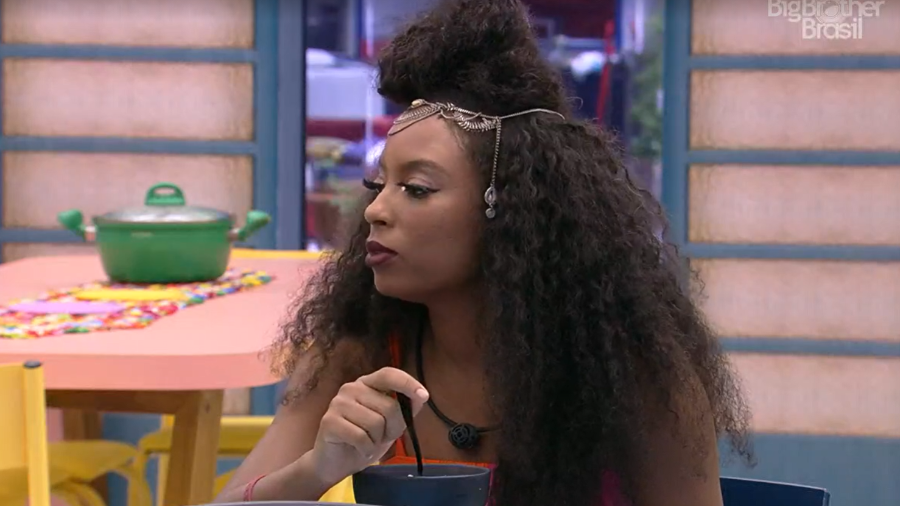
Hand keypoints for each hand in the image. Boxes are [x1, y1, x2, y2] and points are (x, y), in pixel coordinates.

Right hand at [309, 367, 429, 485]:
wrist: (335, 462)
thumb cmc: (364, 440)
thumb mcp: (390, 424)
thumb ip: (405, 409)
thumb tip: (421, 396)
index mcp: (367, 384)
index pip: (389, 374)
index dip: (407, 383)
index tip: (424, 396)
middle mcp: (351, 388)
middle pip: (389, 406)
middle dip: (393, 429)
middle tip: (382, 438)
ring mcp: (338, 403)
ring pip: (376, 423)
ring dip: (376, 441)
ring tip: (367, 443)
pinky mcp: (330, 421)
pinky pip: (361, 437)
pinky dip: (366, 449)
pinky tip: (359, 450)